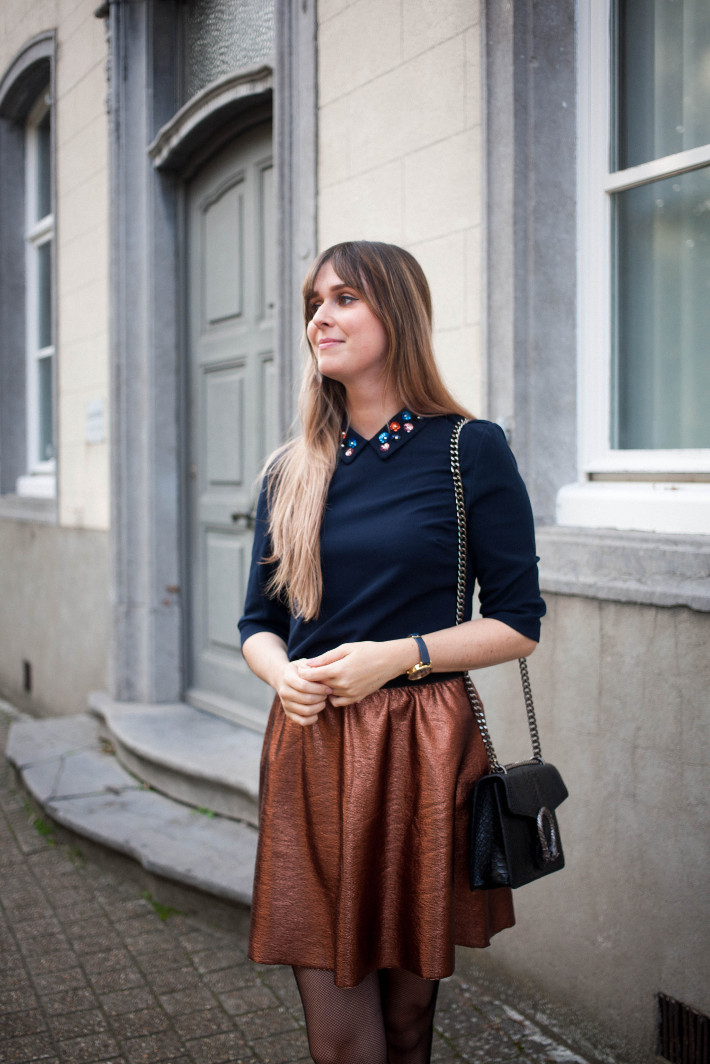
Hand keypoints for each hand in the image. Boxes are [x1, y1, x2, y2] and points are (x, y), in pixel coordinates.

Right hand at [277, 658, 331, 726]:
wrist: (283, 678)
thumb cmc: (299, 670)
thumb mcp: (305, 663)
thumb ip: (314, 667)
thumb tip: (325, 673)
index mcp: (288, 678)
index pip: (304, 686)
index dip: (319, 689)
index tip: (328, 688)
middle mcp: (284, 692)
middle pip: (306, 699)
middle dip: (321, 697)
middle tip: (327, 694)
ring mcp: (285, 704)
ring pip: (305, 711)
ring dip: (319, 707)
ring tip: (323, 701)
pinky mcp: (288, 713)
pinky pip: (302, 721)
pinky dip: (312, 719)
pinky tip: (317, 712)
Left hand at [298, 640, 413, 706]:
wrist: (390, 661)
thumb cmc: (368, 650)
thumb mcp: (345, 649)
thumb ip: (325, 658)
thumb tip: (307, 664)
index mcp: (338, 670)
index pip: (311, 676)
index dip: (304, 672)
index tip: (301, 667)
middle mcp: (343, 684)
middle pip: (317, 685)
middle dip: (312, 679)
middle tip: (310, 671)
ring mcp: (350, 693)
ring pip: (326, 694)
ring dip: (322, 687)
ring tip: (324, 677)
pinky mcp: (356, 698)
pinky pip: (337, 702)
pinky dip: (332, 696)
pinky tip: (335, 686)